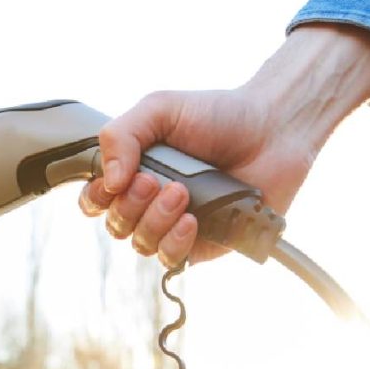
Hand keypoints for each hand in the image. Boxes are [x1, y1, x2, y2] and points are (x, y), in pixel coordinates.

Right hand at [79, 24, 369, 266]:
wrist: (273, 129)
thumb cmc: (220, 115)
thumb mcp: (160, 109)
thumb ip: (121, 135)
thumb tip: (108, 180)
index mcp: (134, 171)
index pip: (96, 199)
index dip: (97, 197)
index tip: (117, 179)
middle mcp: (150, 203)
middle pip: (115, 225)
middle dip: (130, 205)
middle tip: (156, 181)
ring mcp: (175, 226)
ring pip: (142, 244)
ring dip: (155, 220)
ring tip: (182, 194)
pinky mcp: (203, 244)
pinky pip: (174, 259)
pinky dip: (176, 242)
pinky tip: (192, 221)